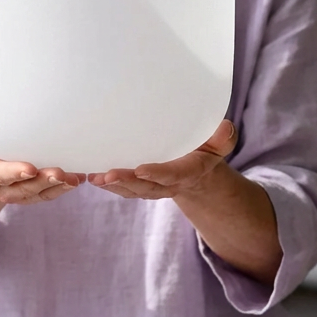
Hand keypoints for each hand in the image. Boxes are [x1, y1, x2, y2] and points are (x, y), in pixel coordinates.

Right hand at [0, 118, 84, 205]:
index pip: (0, 176)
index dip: (13, 173)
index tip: (29, 168)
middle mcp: (6, 188)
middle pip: (26, 188)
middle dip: (43, 182)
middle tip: (60, 173)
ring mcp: (23, 192)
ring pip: (42, 193)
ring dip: (59, 187)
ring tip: (75, 178)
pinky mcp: (37, 191)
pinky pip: (52, 192)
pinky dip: (66, 187)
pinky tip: (81, 177)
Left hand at [87, 120, 237, 199]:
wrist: (198, 172)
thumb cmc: (206, 150)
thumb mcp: (219, 145)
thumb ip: (222, 139)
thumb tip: (225, 127)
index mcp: (187, 172)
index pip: (171, 175)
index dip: (157, 174)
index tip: (141, 170)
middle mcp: (167, 183)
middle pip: (145, 186)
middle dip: (126, 182)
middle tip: (107, 176)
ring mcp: (151, 186)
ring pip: (130, 190)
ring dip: (112, 185)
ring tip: (94, 178)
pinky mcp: (139, 185)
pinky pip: (122, 188)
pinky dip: (107, 184)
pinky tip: (90, 176)